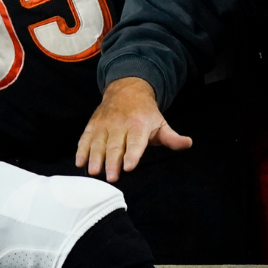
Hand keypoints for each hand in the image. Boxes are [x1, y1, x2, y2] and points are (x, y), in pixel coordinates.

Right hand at [75, 76, 190, 181]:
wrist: (126, 90)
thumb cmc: (145, 113)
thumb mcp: (161, 123)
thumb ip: (172, 138)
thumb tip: (187, 143)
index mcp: (138, 125)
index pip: (135, 142)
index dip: (132, 154)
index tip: (129, 167)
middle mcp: (120, 125)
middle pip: (115, 146)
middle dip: (112, 162)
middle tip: (111, 178)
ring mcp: (104, 125)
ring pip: (98, 142)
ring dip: (95, 157)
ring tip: (94, 172)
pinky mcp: (93, 125)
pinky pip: (85, 138)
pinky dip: (81, 150)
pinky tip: (79, 162)